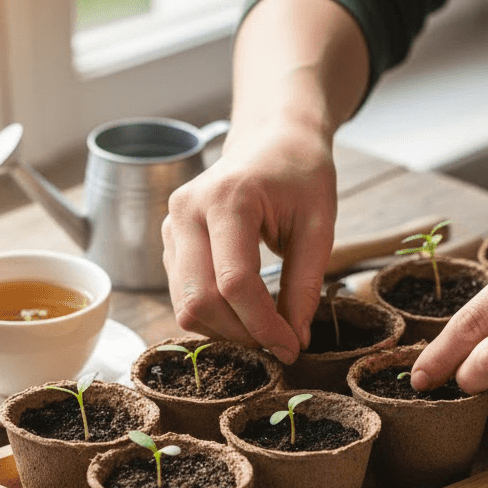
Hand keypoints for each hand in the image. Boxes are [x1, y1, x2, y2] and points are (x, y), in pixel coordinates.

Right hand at [162, 117, 336, 362]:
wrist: (272, 140)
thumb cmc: (300, 175)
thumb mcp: (319, 225)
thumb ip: (305, 285)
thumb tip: (294, 340)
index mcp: (228, 199)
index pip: (235, 283)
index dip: (264, 325)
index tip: (292, 347)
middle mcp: (187, 211)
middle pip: (200, 300)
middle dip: (241, 334)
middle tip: (279, 345)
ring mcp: (170, 226)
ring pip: (185, 305)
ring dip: (225, 331)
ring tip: (264, 330)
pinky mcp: (169, 241)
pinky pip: (182, 296)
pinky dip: (213, 317)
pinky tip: (244, 314)